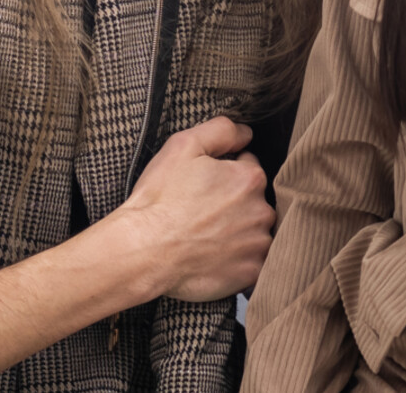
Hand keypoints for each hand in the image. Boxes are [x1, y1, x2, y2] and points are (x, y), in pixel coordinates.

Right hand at [115, 116, 274, 302]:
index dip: (226, 172)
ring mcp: (257, 245)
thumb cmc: (160, 199)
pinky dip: (238, 259)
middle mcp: (261, 211)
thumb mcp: (183, 146)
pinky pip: (252, 262)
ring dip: (239, 231)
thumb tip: (246, 132)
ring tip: (207, 235)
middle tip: (203, 211)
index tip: (205, 184)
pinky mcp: (250, 273)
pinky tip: (214, 255)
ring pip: (255, 232)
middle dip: (235, 203)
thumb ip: (221, 131)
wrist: (143, 250)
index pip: (249, 167)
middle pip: (255, 201)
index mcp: (249, 178)